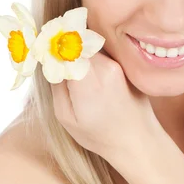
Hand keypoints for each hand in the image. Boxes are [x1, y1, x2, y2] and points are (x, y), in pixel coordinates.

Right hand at [50, 50, 161, 164]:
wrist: (137, 139)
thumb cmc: (99, 134)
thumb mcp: (66, 117)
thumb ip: (57, 85)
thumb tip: (51, 58)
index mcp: (90, 81)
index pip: (66, 47)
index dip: (54, 47)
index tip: (45, 52)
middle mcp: (107, 67)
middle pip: (78, 44)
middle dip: (66, 49)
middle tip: (58, 65)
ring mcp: (119, 63)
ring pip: (90, 46)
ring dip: (80, 54)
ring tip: (79, 78)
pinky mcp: (126, 63)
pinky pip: (103, 52)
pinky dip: (92, 59)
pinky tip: (94, 79)